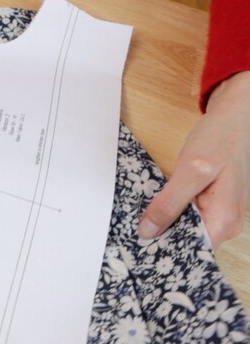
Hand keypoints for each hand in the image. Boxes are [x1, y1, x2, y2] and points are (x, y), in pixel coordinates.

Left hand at [138, 70, 249, 246]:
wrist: (236, 117)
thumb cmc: (219, 139)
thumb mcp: (190, 170)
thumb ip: (169, 203)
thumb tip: (148, 231)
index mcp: (224, 221)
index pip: (192, 251)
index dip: (165, 250)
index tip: (138, 249)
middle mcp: (227, 224)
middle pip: (189, 241)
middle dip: (163, 237)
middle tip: (132, 234)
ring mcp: (222, 214)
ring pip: (188, 229)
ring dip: (166, 224)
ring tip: (140, 221)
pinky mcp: (214, 204)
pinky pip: (191, 217)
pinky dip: (173, 213)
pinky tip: (156, 208)